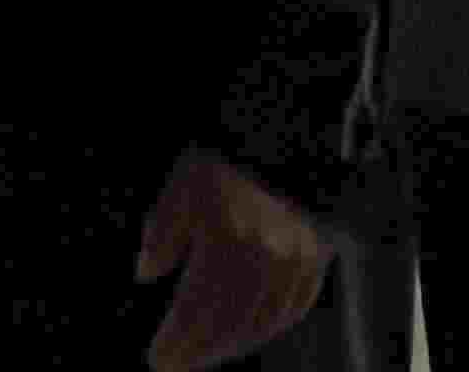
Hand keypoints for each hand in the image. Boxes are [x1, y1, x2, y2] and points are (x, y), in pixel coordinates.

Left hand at [135, 144, 332, 371]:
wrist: (294, 121)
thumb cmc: (234, 148)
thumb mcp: (187, 176)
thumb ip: (164, 227)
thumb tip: (147, 272)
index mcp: (227, 238)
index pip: (197, 310)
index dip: (176, 342)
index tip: (157, 360)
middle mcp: (266, 254)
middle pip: (229, 324)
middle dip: (200, 351)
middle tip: (179, 365)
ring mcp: (298, 255)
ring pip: (265, 319)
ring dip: (234, 345)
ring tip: (209, 354)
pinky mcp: (321, 248)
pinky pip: (299, 302)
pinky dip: (274, 325)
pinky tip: (254, 331)